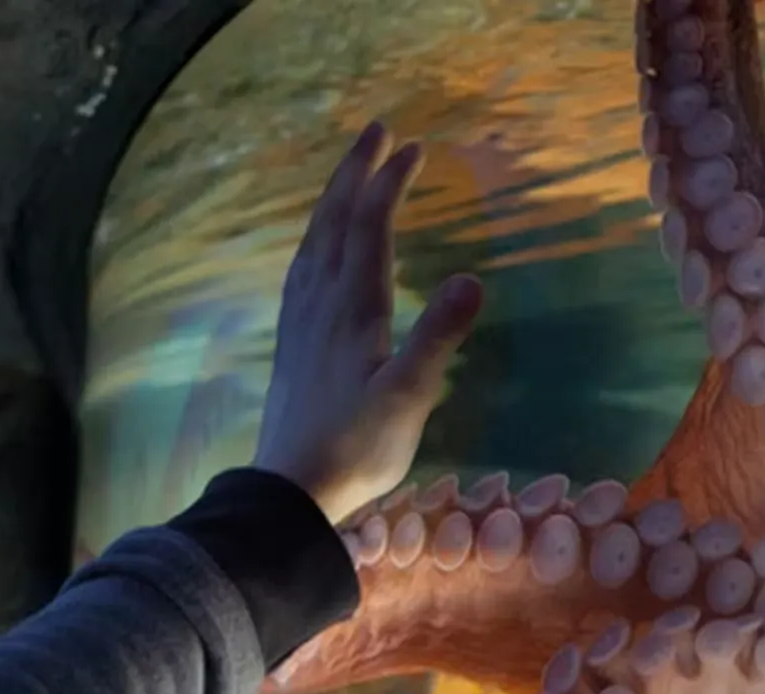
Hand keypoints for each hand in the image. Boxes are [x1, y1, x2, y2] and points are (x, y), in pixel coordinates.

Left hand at [251, 121, 484, 524]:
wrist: (291, 490)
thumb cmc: (358, 447)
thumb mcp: (408, 396)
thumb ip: (438, 337)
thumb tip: (473, 280)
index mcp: (354, 308)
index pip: (371, 228)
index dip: (390, 183)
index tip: (414, 148)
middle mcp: (322, 302)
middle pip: (335, 221)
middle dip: (356, 173)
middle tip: (378, 131)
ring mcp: (301, 320)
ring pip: (314, 241)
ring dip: (333, 199)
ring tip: (350, 173)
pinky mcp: (292, 341)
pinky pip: (301, 268)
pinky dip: (315, 239)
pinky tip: (316, 247)